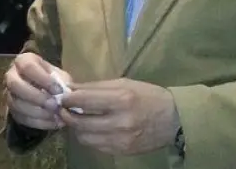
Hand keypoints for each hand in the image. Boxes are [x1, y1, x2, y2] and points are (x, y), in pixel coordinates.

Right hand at [4, 52, 72, 130]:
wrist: (43, 90)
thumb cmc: (52, 79)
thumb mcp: (59, 75)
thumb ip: (62, 83)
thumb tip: (65, 95)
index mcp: (23, 61)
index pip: (27, 67)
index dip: (43, 79)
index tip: (58, 90)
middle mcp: (11, 76)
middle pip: (15, 85)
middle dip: (36, 96)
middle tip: (54, 105)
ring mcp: (9, 94)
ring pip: (16, 104)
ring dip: (38, 112)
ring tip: (56, 115)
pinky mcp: (12, 111)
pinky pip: (21, 118)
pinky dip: (39, 122)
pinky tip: (54, 123)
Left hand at [60, 78, 178, 155]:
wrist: (174, 119)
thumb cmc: (148, 96)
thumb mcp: (123, 84)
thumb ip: (96, 87)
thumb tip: (71, 89)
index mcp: (121, 99)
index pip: (83, 100)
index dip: (67, 99)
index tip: (61, 97)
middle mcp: (120, 122)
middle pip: (80, 122)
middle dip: (67, 115)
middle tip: (63, 109)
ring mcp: (121, 140)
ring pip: (85, 137)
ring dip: (77, 128)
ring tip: (77, 119)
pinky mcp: (123, 151)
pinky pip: (96, 146)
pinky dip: (90, 137)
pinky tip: (91, 129)